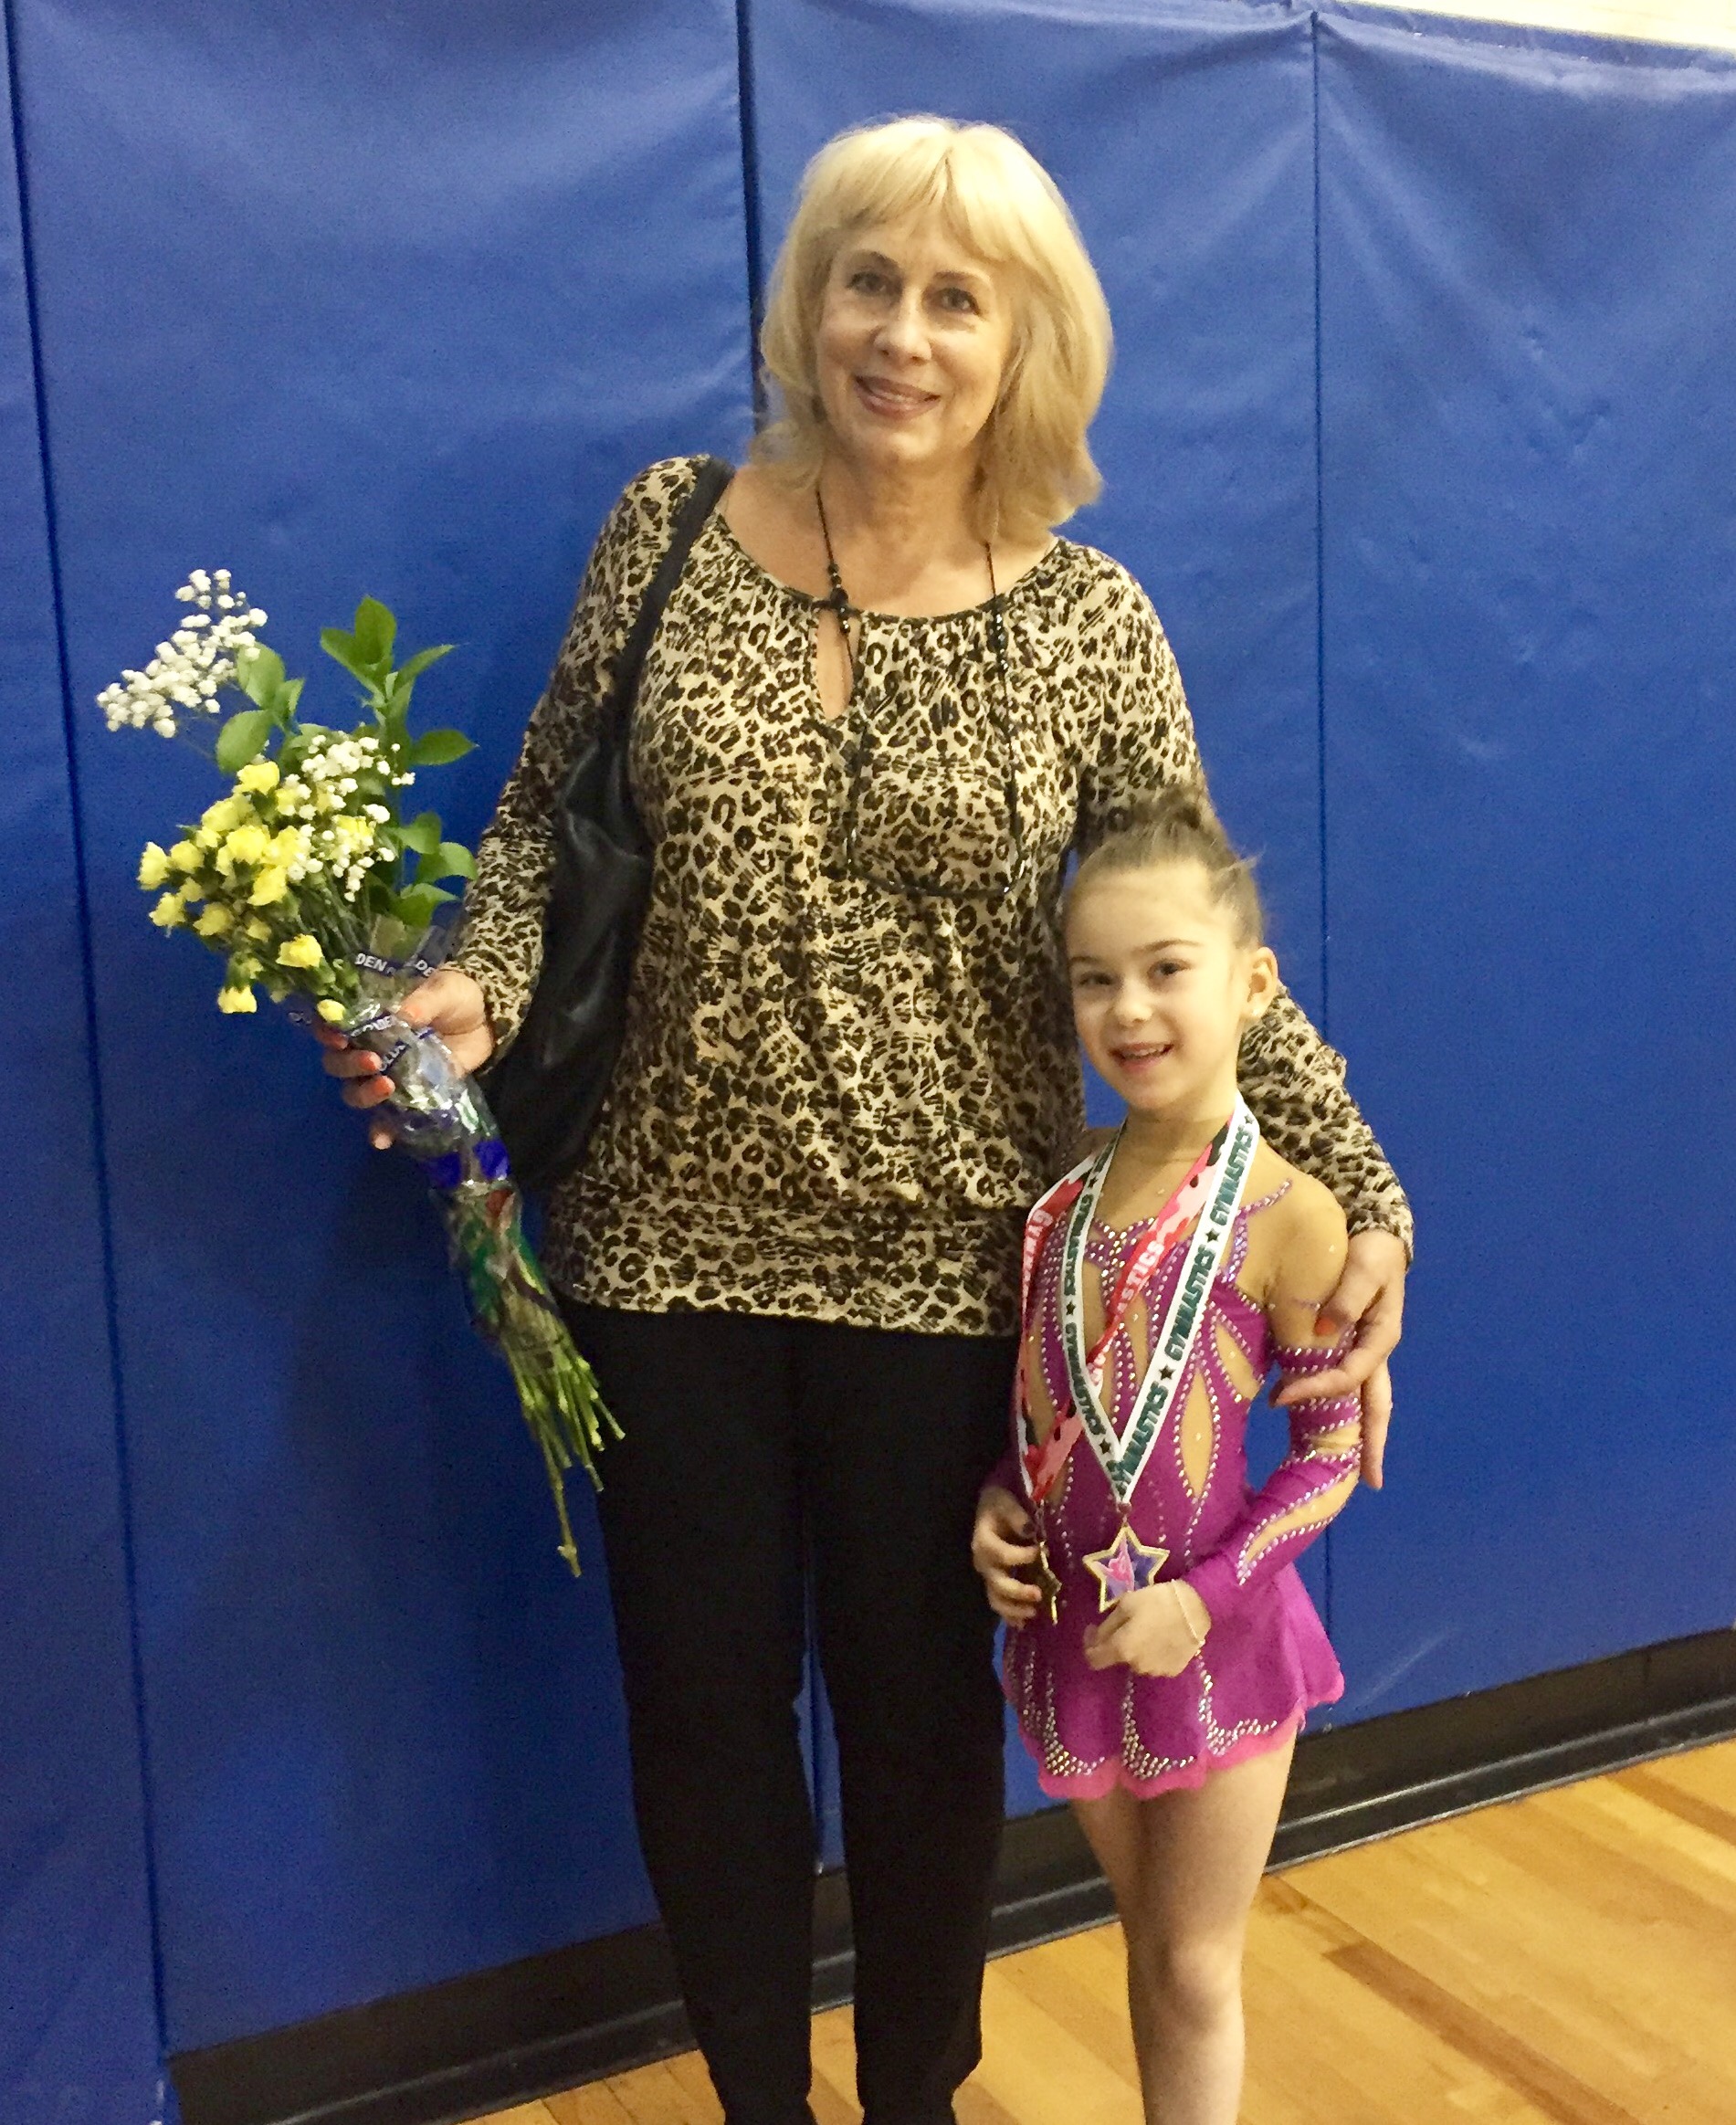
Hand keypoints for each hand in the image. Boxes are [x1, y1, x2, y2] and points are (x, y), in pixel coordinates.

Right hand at [314, 965, 492, 1150]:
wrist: (486, 1020)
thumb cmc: (455, 996)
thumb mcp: (443, 990)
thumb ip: (424, 1001)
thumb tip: (406, 1014)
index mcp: (369, 1016)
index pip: (332, 1025)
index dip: (327, 1033)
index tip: (339, 1038)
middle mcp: (368, 1047)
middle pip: (338, 1063)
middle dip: (349, 1065)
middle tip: (373, 1062)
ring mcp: (386, 1073)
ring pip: (355, 1090)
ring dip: (364, 1094)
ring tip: (387, 1087)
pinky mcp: (407, 1094)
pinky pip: (386, 1118)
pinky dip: (380, 1130)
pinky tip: (382, 1140)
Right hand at [971, 1485, 1041, 1626]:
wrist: (986, 1510)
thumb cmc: (997, 1506)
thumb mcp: (1005, 1502)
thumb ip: (1016, 1515)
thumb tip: (1030, 1530)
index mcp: (983, 1542)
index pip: (1001, 1554)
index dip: (1020, 1556)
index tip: (1039, 1551)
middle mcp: (983, 1563)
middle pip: (997, 1583)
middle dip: (1018, 1591)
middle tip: (1039, 1594)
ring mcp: (988, 1576)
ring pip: (996, 1599)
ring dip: (1014, 1609)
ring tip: (1033, 1613)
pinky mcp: (994, 1583)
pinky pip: (999, 1604)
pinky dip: (1010, 1616)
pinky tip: (1023, 1625)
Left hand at [1083, 1580, 1208, 1677]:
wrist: (1197, 1609)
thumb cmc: (1158, 1601)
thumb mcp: (1127, 1604)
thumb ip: (1107, 1625)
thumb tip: (1096, 1637)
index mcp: (1122, 1649)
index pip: (1094, 1660)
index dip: (1089, 1645)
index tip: (1093, 1629)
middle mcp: (1137, 1665)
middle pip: (1118, 1658)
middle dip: (1117, 1642)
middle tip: (1127, 1623)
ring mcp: (1156, 1670)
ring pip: (1137, 1661)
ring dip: (1137, 1648)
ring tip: (1148, 1628)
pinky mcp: (1173, 1670)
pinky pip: (1155, 1663)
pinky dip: (1154, 1653)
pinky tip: (1163, 1637)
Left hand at [1272, 1226, 1405, 1488]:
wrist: (1375, 1234)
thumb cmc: (1371, 1250)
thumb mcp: (1363, 1266)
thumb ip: (1347, 1295)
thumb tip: (1325, 1329)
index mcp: (1380, 1337)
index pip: (1349, 1376)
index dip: (1316, 1390)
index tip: (1279, 1399)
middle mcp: (1375, 1352)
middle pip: (1376, 1405)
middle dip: (1373, 1444)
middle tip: (1369, 1482)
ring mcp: (1364, 1351)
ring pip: (1363, 1400)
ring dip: (1355, 1434)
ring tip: (1344, 1470)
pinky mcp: (1349, 1345)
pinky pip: (1343, 1384)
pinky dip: (1333, 1406)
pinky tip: (1315, 1426)